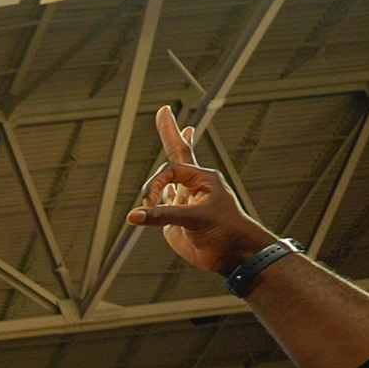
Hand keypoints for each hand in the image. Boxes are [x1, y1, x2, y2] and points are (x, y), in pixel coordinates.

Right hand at [125, 106, 278, 274]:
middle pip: (177, 154)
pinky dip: (155, 200)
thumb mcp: (196, 219)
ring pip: (168, 181)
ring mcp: (184, 203)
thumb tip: (134, 216)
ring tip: (177, 130)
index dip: (155, 184)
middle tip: (164, 112)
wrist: (234, 255)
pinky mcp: (176, 221)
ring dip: (167, 158)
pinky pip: (161, 207)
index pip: (170, 170)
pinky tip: (159, 191)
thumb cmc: (225, 231)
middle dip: (169, 132)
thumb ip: (163, 215)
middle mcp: (193, 187)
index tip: (149, 203)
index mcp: (203, 179)